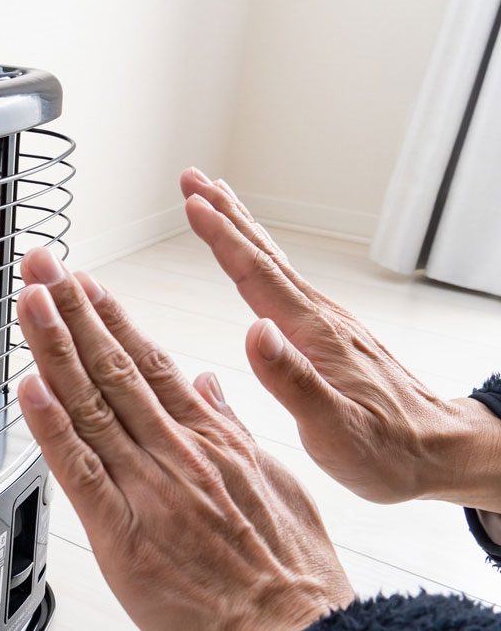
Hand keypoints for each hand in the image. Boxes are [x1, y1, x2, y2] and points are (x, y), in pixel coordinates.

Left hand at [16, 247, 353, 630]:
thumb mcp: (278, 483)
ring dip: (55, 346)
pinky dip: (51, 426)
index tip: (83, 282)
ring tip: (30, 296)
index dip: (110, 317)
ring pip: (91, 404)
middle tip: (43, 261)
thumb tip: (210, 383)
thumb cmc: (292, 578)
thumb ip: (236, 428)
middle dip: (72, 309)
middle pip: (113, 367)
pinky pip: (79, 472)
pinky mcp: (125, 535)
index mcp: (212, 439)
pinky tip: (28, 386)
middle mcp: (177, 451)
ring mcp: (150, 488)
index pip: (150, 361)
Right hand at [179, 167, 500, 507]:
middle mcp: (320, 319)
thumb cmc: (387, 451)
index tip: (191, 202)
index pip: (257, 275)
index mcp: (313, 335)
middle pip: (264, 254)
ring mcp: (326, 324)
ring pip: (274, 264)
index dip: (221, 238)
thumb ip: (291, 381)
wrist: (439, 453)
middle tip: (191, 177)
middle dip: (224, 214)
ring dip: (240, 229)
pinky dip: (259, 258)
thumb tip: (252, 330)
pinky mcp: (329, 336)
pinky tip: (253, 262)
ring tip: (213, 201)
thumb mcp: (334, 430)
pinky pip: (284, 283)